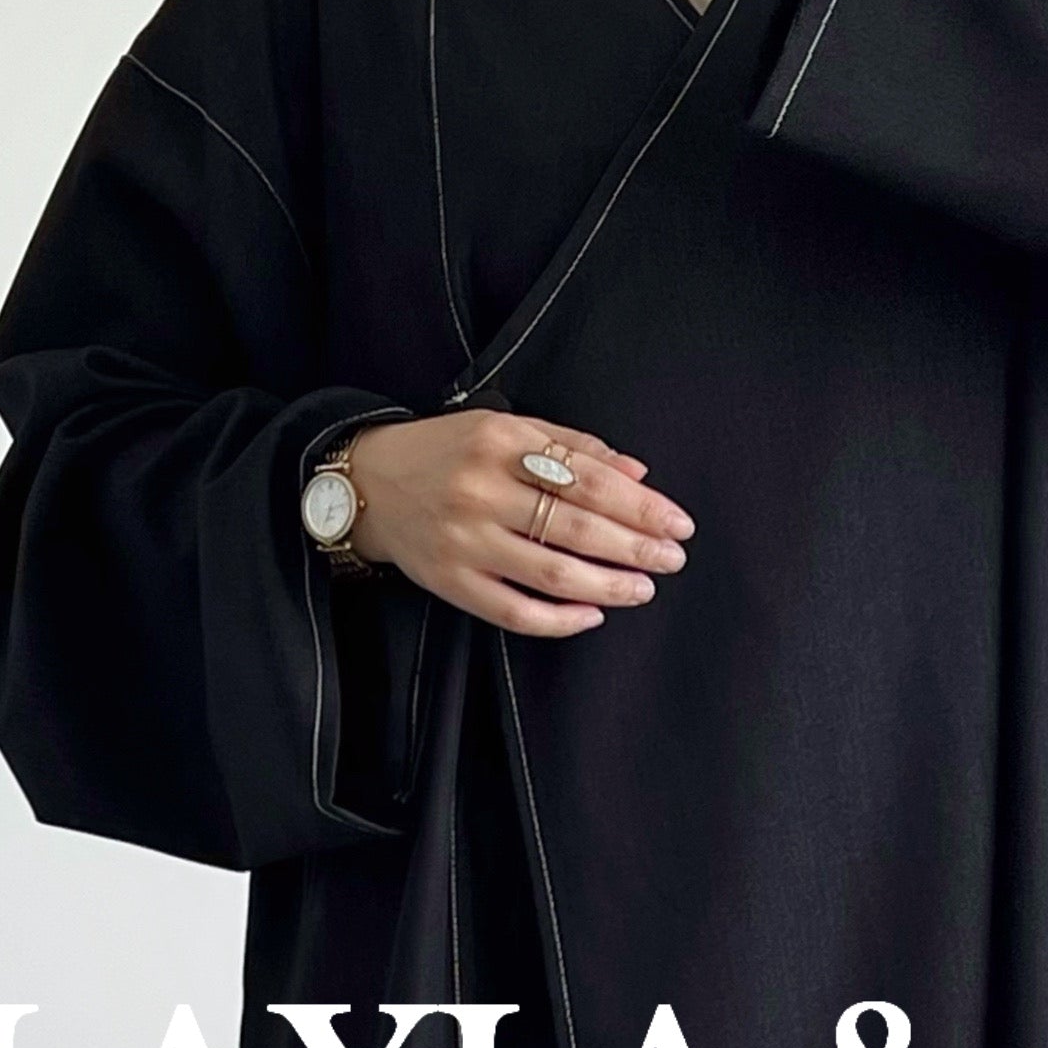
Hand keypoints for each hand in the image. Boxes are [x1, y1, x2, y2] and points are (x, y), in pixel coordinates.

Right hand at [345, 411, 690, 638]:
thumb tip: (637, 472)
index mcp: (501, 443)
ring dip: (607, 585)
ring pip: (552, 573)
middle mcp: (482, 491)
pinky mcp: (451, 583)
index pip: (589, 480)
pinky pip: (515, 612)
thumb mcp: (505, 429)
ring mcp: (465, 541)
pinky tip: (592, 615)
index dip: (640, 506)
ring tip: (642, 588)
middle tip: (672, 559)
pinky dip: (560, 619)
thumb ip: (571, 447)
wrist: (371, 483)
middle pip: (576, 528)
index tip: (677, 523)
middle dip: (635, 548)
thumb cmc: (448, 453)